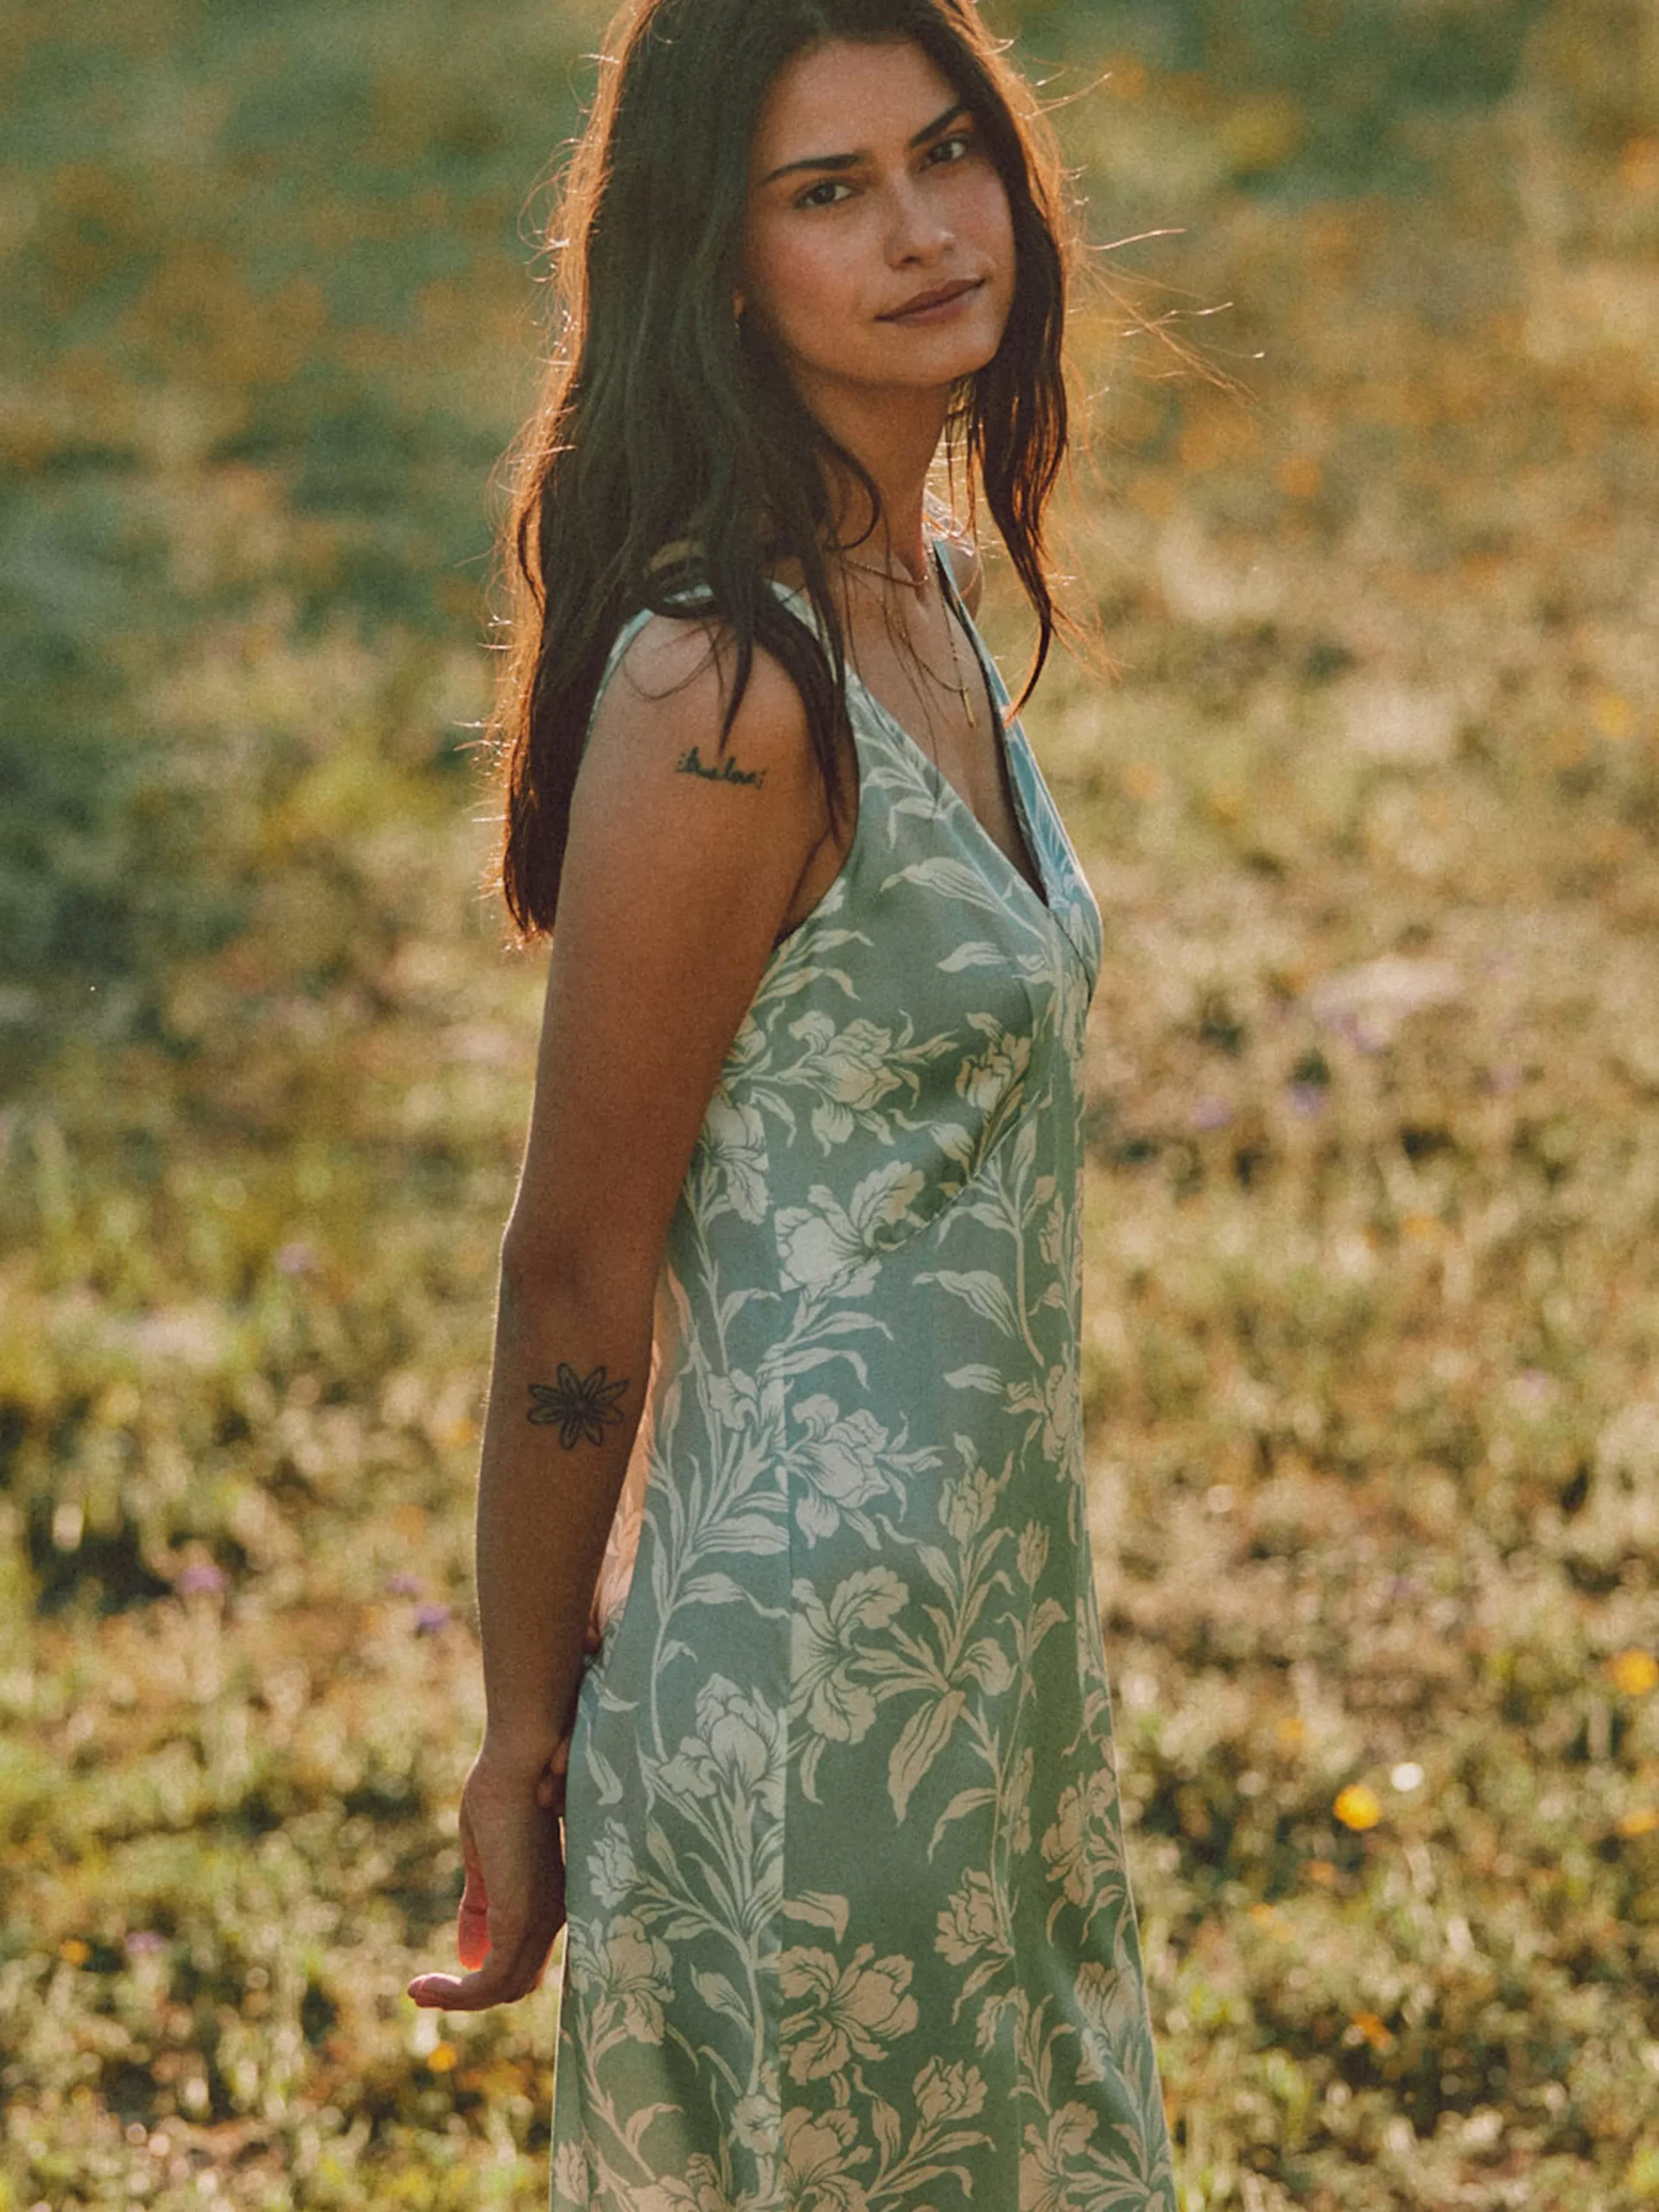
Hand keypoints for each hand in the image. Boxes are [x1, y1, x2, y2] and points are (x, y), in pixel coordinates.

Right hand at [406, 1745, 566, 2012]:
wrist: (520, 1756)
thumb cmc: (504, 1791)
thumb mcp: (485, 1860)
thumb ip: (480, 1906)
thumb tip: (467, 1955)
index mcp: (551, 1898)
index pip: (525, 1961)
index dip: (485, 1978)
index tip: (442, 1978)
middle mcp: (555, 1913)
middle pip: (517, 1983)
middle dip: (468, 1995)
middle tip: (422, 1989)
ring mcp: (541, 1918)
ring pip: (503, 1988)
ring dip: (455, 1999)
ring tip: (417, 1991)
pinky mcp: (520, 1917)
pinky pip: (490, 1981)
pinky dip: (455, 1993)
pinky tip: (422, 1986)